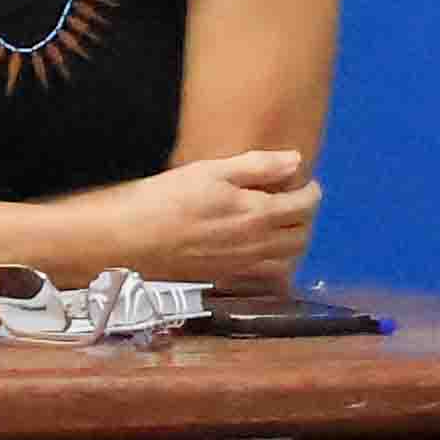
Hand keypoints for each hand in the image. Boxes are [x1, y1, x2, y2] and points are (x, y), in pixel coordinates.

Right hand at [92, 149, 319, 292]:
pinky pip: (264, 274)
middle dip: (304, 217)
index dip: (310, 191)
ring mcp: (242, 265)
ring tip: (277, 226)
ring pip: (286, 258)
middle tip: (292, 202)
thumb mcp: (210, 171)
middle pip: (302, 235)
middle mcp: (258, 245)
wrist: (129, 239)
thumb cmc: (166, 199)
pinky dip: (271, 261)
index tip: (302, 182)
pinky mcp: (225, 277)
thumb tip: (296, 161)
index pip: (306, 205)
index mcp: (259, 214)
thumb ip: (257, 166)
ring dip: (290, 241)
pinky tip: (255, 248)